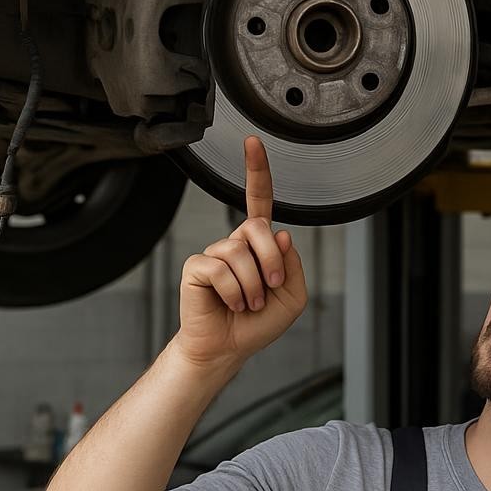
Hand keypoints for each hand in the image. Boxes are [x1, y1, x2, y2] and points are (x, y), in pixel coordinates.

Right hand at [172, 137, 306, 369]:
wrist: (229, 348)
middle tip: (270, 286)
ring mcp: (214, 253)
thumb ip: (294, 265)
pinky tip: (232, 304)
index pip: (260, 200)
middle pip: (257, 227)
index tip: (253, 142)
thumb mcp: (293, 295)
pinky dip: (234, 293)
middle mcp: (236, 243)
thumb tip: (281, 233)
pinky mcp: (196, 267)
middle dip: (271, 260)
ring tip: (249, 303)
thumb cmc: (258, 323)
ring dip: (253, 285)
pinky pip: (220, 269)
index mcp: (260, 244)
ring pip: (239, 252)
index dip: (257, 170)